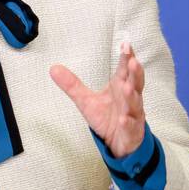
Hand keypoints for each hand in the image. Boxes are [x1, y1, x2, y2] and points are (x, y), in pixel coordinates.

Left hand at [50, 40, 146, 157]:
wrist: (119, 144)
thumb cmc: (107, 118)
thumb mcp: (86, 100)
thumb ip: (72, 84)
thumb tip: (53, 68)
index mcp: (120, 87)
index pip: (125, 70)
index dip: (127, 58)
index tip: (126, 45)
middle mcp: (129, 99)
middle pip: (135, 83)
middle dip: (135, 73)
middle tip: (133, 61)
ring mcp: (133, 115)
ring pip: (134, 104)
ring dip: (131, 96)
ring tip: (127, 88)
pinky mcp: (132, 131)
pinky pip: (131, 126)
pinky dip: (128, 122)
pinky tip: (124, 119)